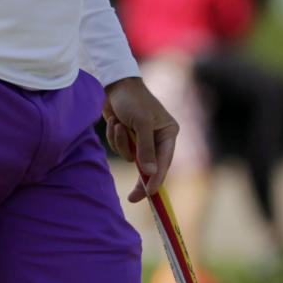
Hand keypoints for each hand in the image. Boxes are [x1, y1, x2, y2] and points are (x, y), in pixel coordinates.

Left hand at [102, 76, 178, 201]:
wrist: (113, 83)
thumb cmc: (132, 100)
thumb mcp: (141, 123)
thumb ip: (145, 149)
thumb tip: (149, 174)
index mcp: (168, 133)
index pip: (164, 162)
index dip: (157, 179)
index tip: (149, 194)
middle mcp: (158, 138)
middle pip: (150, 167)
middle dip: (140, 180)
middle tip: (132, 199)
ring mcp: (142, 139)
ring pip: (131, 157)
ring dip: (121, 143)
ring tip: (118, 125)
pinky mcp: (129, 137)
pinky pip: (121, 148)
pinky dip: (115, 138)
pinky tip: (114, 122)